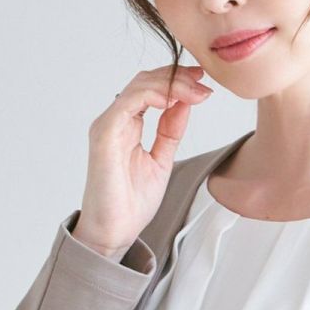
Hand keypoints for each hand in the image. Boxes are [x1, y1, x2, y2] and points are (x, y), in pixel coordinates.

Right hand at [77, 62, 213, 255]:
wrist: (114, 232)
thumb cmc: (130, 203)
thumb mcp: (161, 160)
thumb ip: (170, 132)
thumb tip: (185, 104)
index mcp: (127, 126)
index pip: (151, 90)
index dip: (177, 82)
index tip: (203, 83)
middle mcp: (115, 121)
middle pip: (145, 82)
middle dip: (178, 77)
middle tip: (204, 80)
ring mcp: (108, 126)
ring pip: (139, 87)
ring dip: (171, 84)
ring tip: (196, 91)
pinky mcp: (105, 135)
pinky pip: (128, 103)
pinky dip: (153, 95)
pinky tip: (174, 99)